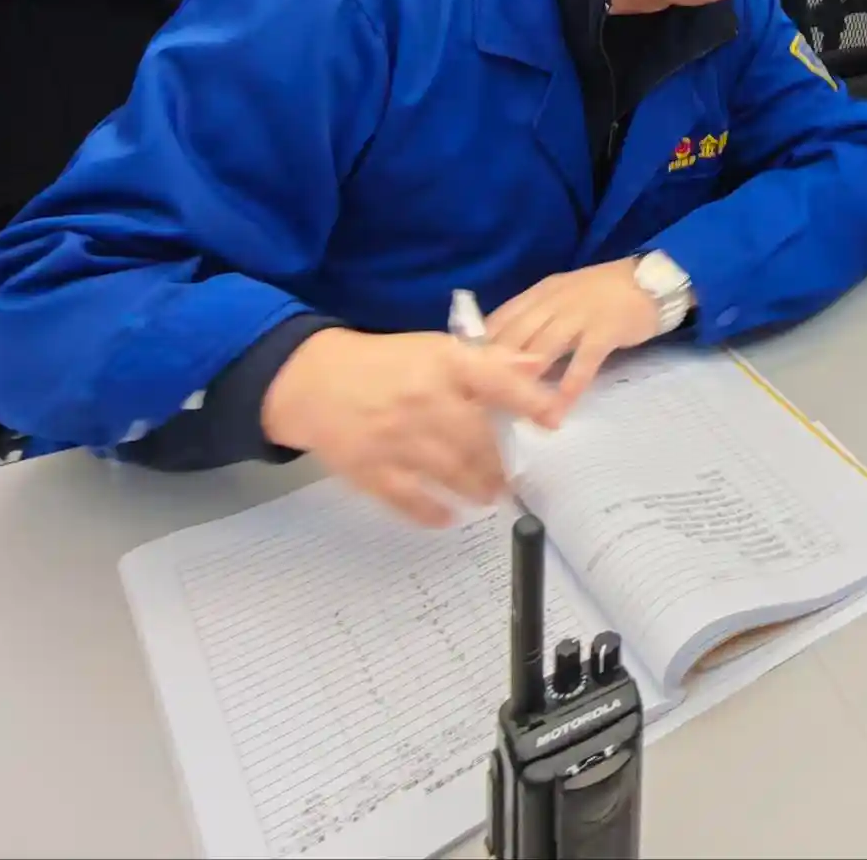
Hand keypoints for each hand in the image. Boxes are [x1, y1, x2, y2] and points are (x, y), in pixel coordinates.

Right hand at [260, 327, 563, 526]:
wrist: (312, 381)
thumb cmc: (384, 364)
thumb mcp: (436, 349)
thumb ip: (490, 361)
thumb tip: (540, 365)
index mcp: (443, 364)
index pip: (495, 380)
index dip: (529, 401)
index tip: (554, 419)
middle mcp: (423, 400)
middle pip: (475, 438)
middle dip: (498, 464)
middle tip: (510, 481)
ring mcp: (395, 438)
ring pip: (449, 471)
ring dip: (476, 488)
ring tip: (489, 496)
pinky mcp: (369, 469)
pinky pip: (408, 499)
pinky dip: (431, 512)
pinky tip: (449, 516)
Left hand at [487, 259, 665, 403]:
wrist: (652, 280)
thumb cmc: (603, 294)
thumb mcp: (562, 298)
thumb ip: (536, 321)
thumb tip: (505, 356)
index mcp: (539, 294)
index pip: (499, 321)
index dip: (479, 351)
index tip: (464, 379)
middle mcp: (553, 302)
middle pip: (514, 338)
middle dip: (494, 371)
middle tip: (480, 405)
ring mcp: (579, 315)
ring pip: (542, 349)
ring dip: (526, 383)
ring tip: (513, 412)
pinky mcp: (605, 330)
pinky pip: (582, 361)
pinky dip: (569, 385)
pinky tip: (558, 408)